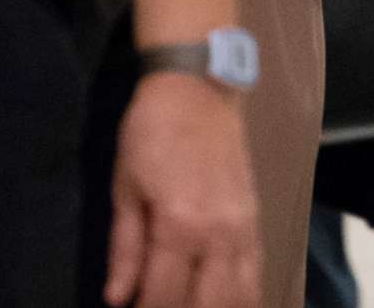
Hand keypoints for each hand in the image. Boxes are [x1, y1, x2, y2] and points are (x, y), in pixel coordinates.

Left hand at [103, 71, 260, 307]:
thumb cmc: (151, 133)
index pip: (162, 297)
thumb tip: (117, 299)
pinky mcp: (256, 217)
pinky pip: (256, 269)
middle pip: (208, 304)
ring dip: (218, 307)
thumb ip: (125, 249)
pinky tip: (226, 300)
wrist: (200, 87)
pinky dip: (243, 294)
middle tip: (160, 305)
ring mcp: (244, 226)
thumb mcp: (125, 189)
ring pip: (242, 294)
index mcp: (179, 226)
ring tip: (192, 302)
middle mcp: (219, 233)